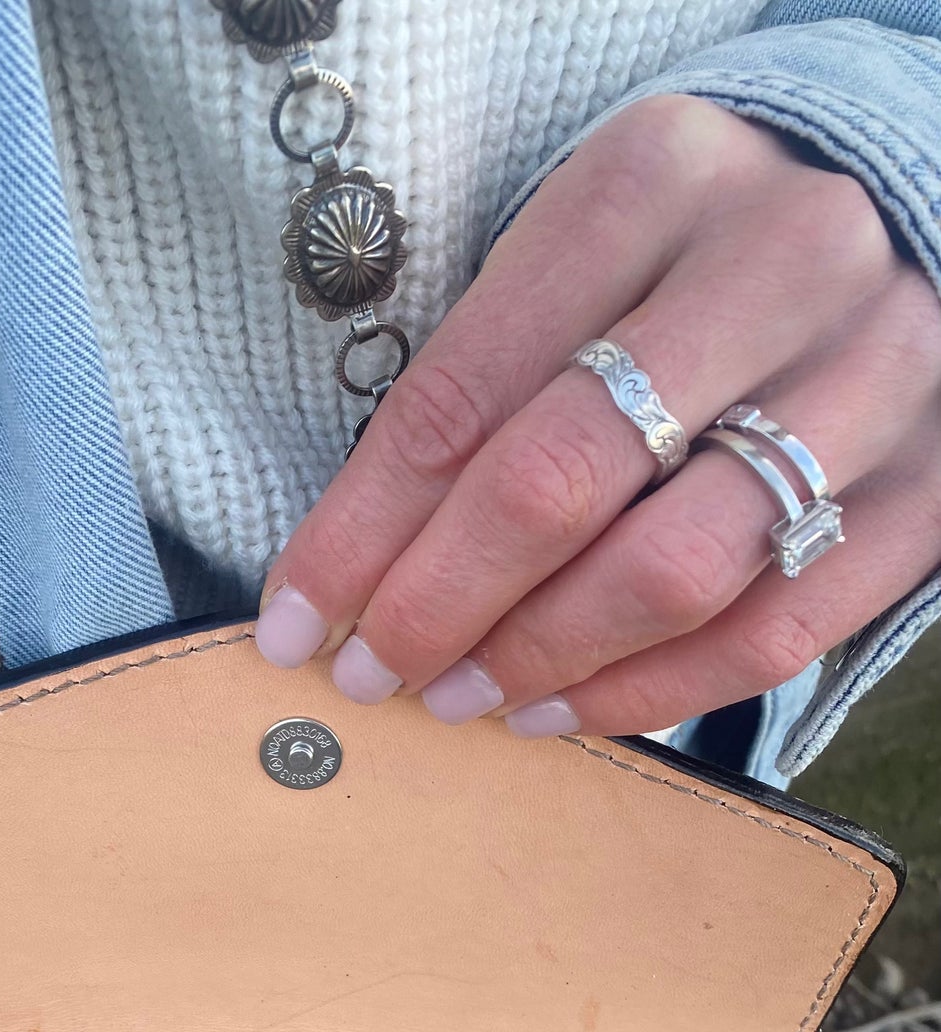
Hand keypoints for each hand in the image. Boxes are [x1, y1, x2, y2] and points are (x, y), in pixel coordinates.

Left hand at [258, 95, 940, 736]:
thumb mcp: (563, 268)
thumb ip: (470, 397)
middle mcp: (779, 264)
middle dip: (440, 605)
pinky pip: (773, 630)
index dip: (362, 529)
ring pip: (674, 571)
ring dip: (541, 660)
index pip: (464, 392)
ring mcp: (876, 376)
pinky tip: (564, 710)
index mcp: (652, 182)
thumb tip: (343, 580)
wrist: (899, 218)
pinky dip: (651, 694)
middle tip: (375, 674)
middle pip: (562, 482)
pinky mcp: (929, 484)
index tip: (294, 621)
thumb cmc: (679, 262)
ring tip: (464, 701)